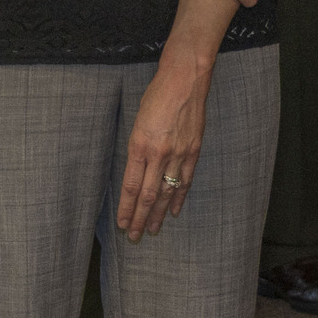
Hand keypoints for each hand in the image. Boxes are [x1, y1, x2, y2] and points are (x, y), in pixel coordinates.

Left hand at [114, 59, 214, 237]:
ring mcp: (179, 154)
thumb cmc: (156, 95)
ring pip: (167, 192)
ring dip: (159, 214)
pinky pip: (186, 180)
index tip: (123, 224)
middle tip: (135, 237)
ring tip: (153, 230)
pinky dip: (179, 198)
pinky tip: (174, 212)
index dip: (127, 209)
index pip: (132, 187)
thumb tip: (136, 173)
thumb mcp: (137, 121)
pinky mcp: (194, 151)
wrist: (185, 80)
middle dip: (140, 219)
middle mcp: (159, 154)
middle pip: (148, 195)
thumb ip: (137, 149)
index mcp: (139, 145)